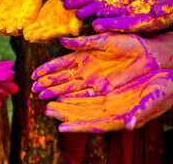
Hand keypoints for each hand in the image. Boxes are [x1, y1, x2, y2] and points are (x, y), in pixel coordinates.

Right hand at [0, 0, 42, 35]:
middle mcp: (6, 25)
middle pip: (2, 31)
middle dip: (1, 30)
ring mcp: (17, 25)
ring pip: (13, 31)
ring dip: (11, 31)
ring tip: (9, 29)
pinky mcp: (27, 23)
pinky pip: (25, 28)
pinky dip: (22, 28)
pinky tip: (20, 25)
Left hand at [23, 0, 81, 42]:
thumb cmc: (75, 6)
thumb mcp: (76, 13)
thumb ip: (75, 23)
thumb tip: (76, 33)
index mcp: (64, 30)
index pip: (57, 34)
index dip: (50, 35)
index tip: (44, 36)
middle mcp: (55, 32)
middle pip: (46, 36)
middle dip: (38, 37)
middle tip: (32, 38)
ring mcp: (47, 28)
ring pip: (38, 33)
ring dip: (33, 35)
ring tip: (26, 36)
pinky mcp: (40, 23)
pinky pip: (33, 28)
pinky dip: (29, 29)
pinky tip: (23, 30)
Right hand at [32, 33, 158, 97]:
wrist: (146, 54)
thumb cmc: (125, 42)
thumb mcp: (103, 40)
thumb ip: (83, 43)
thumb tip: (61, 41)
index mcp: (82, 55)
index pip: (60, 63)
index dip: (47, 69)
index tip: (34, 74)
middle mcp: (84, 69)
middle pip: (61, 77)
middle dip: (46, 83)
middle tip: (33, 89)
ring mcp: (91, 80)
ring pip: (69, 87)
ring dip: (54, 92)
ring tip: (41, 96)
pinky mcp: (101, 89)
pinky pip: (83, 95)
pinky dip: (71, 98)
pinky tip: (60, 101)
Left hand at [44, 69, 172, 132]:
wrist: (169, 80)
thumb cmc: (166, 91)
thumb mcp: (156, 100)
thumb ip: (142, 112)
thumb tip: (130, 125)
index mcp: (122, 118)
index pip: (96, 125)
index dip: (78, 126)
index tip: (61, 127)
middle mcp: (113, 112)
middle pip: (84, 116)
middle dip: (66, 114)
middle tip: (47, 110)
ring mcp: (110, 104)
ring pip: (83, 106)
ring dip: (67, 106)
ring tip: (49, 104)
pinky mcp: (110, 94)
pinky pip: (89, 96)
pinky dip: (76, 97)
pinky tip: (64, 95)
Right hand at [60, 0, 154, 18]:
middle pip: (85, 0)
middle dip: (76, 3)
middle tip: (66, 6)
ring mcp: (109, 2)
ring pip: (96, 7)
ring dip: (88, 11)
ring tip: (78, 14)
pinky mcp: (121, 5)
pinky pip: (114, 10)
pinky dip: (108, 12)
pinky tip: (101, 13)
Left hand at [93, 0, 172, 32]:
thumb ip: (166, 5)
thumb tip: (157, 11)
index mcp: (151, 22)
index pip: (133, 25)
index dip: (120, 25)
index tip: (109, 25)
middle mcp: (141, 21)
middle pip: (122, 24)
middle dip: (108, 25)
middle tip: (94, 26)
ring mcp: (135, 15)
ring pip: (118, 17)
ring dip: (105, 19)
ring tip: (93, 19)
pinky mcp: (132, 9)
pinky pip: (118, 10)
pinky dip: (109, 10)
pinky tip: (98, 10)